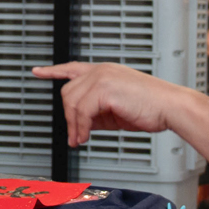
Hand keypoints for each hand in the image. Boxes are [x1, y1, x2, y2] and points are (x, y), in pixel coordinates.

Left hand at [33, 61, 175, 145]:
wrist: (170, 108)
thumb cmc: (151, 109)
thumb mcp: (116, 110)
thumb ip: (97, 112)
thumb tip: (81, 125)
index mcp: (104, 71)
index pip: (72, 68)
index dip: (53, 71)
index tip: (37, 71)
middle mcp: (101, 71)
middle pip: (68, 93)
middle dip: (69, 118)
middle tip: (75, 136)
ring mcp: (102, 77)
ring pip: (72, 103)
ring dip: (74, 126)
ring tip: (80, 139)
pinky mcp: (105, 89)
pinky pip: (82, 112)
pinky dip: (81, 128)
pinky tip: (85, 137)